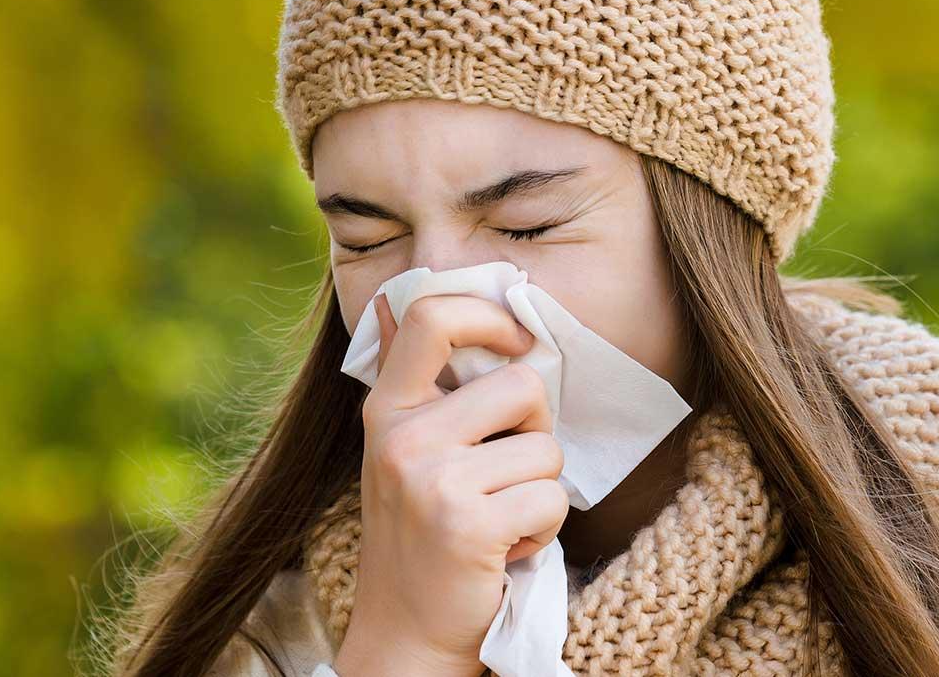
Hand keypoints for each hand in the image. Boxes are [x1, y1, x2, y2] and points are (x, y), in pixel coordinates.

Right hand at [332, 292, 568, 676]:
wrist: (405, 635)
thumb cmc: (418, 535)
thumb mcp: (398, 450)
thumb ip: (410, 381)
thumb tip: (394, 304)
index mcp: (387, 409)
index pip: (432, 317)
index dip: (488, 316)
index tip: (516, 344)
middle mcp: (402, 437)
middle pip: (523, 384)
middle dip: (537, 431)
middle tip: (506, 472)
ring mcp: (433, 480)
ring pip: (546, 448)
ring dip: (540, 491)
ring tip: (499, 519)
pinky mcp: (468, 525)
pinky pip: (550, 500)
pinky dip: (543, 531)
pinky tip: (504, 549)